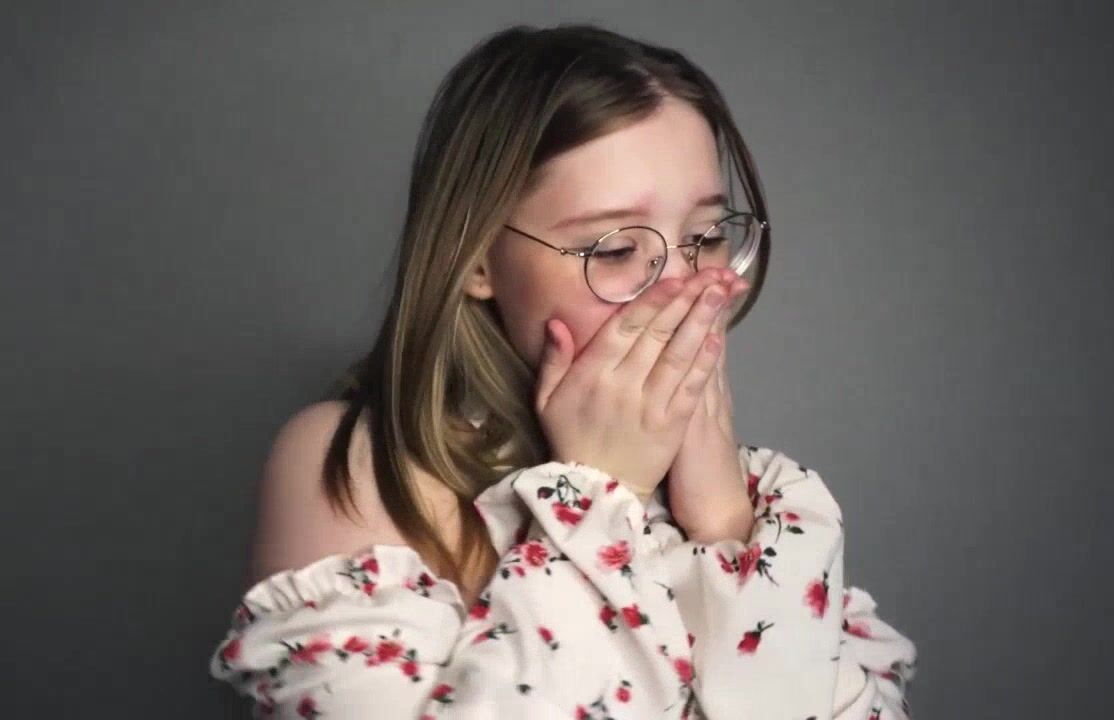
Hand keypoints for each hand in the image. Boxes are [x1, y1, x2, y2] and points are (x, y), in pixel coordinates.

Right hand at [535, 268, 733, 499]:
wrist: (597, 492)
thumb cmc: (571, 439)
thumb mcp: (546, 400)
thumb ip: (553, 360)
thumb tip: (557, 322)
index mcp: (590, 374)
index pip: (624, 328)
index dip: (651, 301)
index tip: (673, 277)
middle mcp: (621, 385)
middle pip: (657, 334)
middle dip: (685, 300)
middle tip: (710, 273)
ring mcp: (648, 406)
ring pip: (678, 355)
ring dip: (701, 321)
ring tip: (720, 293)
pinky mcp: (671, 426)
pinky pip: (690, 389)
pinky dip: (705, 363)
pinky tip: (718, 338)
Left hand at [667, 271, 755, 542]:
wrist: (714, 501)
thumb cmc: (696, 461)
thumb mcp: (690, 416)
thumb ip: (684, 380)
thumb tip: (680, 347)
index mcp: (693, 385)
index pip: (695, 334)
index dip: (698, 303)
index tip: (702, 271)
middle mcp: (701, 389)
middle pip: (703, 335)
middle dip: (707, 300)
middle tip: (717, 266)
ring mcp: (703, 405)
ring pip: (706, 355)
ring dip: (710, 320)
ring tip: (716, 286)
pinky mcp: (696, 427)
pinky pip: (702, 390)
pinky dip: (708, 366)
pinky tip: (713, 340)